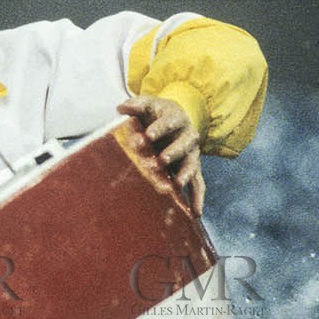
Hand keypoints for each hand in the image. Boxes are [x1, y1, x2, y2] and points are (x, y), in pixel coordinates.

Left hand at [117, 95, 204, 216]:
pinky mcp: (191, 168)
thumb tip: (121, 107)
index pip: (168, 122)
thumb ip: (135, 106)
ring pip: (191, 165)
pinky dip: (197, 198)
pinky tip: (195, 213)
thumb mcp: (146, 105)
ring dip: (184, 175)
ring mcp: (191, 154)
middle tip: (161, 160)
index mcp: (176, 118)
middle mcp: (187, 136)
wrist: (173, 118)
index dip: (159, 128)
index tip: (149, 135)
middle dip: (171, 152)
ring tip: (177, 184)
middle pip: (182, 144)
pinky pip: (197, 184)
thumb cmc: (155, 113)